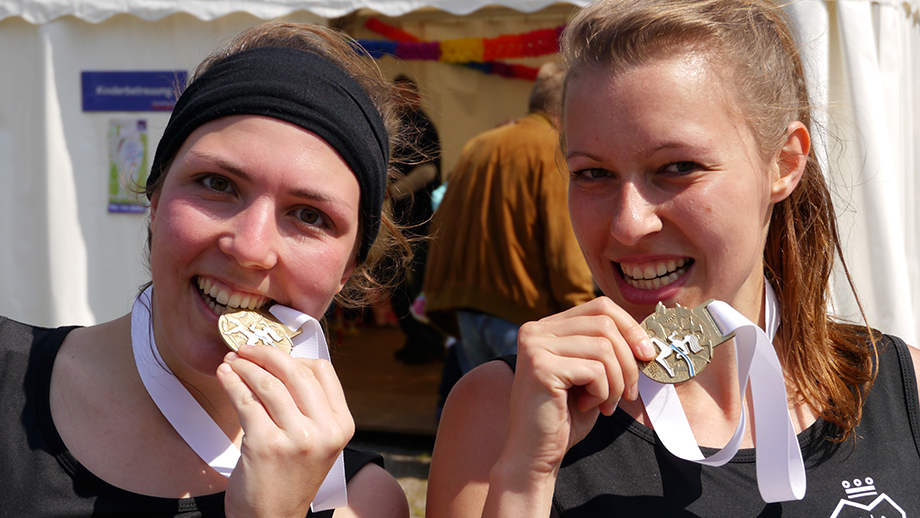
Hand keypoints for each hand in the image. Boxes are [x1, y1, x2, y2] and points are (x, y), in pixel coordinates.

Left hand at [217, 345, 354, 517]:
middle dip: (266, 354)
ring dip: (245, 367)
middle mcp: (324, 431)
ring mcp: (297, 439)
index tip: (273, 353)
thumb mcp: (317, 442)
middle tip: (246, 349)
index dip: (294, 356)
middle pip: (295, 373)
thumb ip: (311, 406)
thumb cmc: (290, 477)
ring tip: (232, 362)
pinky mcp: (266, 446)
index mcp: (342, 425)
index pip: (322, 372)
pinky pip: (246, 401)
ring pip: (269, 384)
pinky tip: (225, 376)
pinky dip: (232, 383)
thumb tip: (282, 362)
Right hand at [501, 297, 654, 476]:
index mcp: (547, 327)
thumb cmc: (566, 416)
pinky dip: (602, 392)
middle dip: (628, 361)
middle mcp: (536, 330)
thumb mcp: (591, 374)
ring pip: (604, 347)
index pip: (600, 307)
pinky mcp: (541, 366)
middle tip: (628, 393)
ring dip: (616, 382)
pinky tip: (587, 406)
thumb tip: (646, 336)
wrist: (535, 453)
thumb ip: (607, 349)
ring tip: (606, 403)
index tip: (647, 355)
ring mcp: (535, 346)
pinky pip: (594, 370)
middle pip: (605, 324)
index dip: (630, 327)